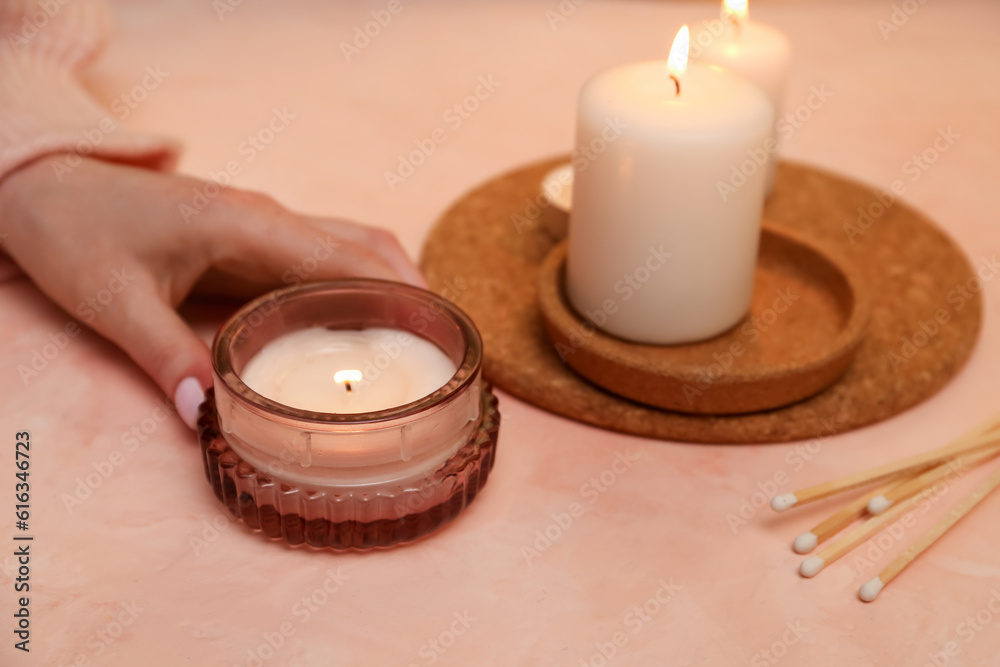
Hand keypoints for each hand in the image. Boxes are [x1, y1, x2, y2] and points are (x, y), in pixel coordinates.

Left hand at [0, 155, 425, 428]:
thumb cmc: (77, 233)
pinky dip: (362, 281)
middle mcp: (269, 218)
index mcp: (246, 226)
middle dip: (414, 294)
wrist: (49, 186)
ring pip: (354, 245)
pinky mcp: (256, 235)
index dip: (400, 296)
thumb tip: (209, 417)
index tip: (441, 333)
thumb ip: (164, 356)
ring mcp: (266, 222)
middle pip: (366, 249)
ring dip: (395, 283)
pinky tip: (368, 319)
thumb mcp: (113, 301)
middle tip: (446, 349)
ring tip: (424, 336)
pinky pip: (327, 253)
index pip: (344, 259)